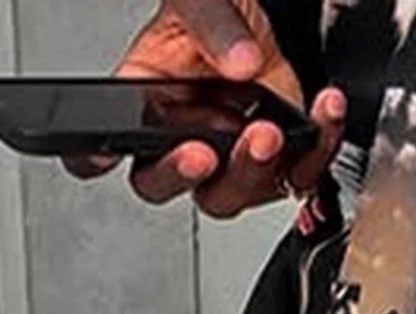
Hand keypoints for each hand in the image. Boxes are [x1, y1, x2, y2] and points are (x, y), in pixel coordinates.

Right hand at [64, 0, 345, 220]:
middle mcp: (182, 137)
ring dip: (256, 170)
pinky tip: (323, 111)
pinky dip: (317, 147)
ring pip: (235, 193)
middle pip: (169, 184)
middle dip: (187, 174)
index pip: (101, 144)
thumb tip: (240, 62)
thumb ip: (213, 24)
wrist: (266, 11)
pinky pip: (298, 172)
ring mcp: (230, 153)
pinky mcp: (278, 156)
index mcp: (144, 101)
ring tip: (272, 131)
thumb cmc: (219, 8)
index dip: (92, 157)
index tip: (102, 151)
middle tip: (205, 151)